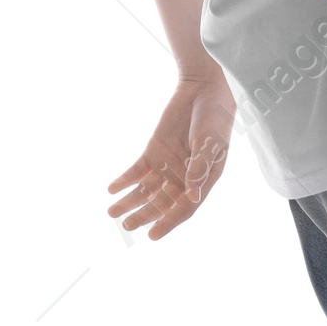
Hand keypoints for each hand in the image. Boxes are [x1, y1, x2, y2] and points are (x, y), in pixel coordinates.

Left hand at [108, 71, 236, 239]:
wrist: (203, 89)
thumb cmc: (215, 118)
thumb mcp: (210, 143)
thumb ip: (199, 168)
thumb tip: (192, 195)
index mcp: (203, 181)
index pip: (184, 208)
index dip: (168, 223)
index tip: (151, 236)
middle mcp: (183, 178)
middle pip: (161, 203)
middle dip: (143, 216)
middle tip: (126, 225)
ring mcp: (167, 165)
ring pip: (146, 191)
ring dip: (129, 201)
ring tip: (112, 212)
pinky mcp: (154, 152)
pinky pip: (137, 171)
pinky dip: (124, 180)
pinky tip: (112, 189)